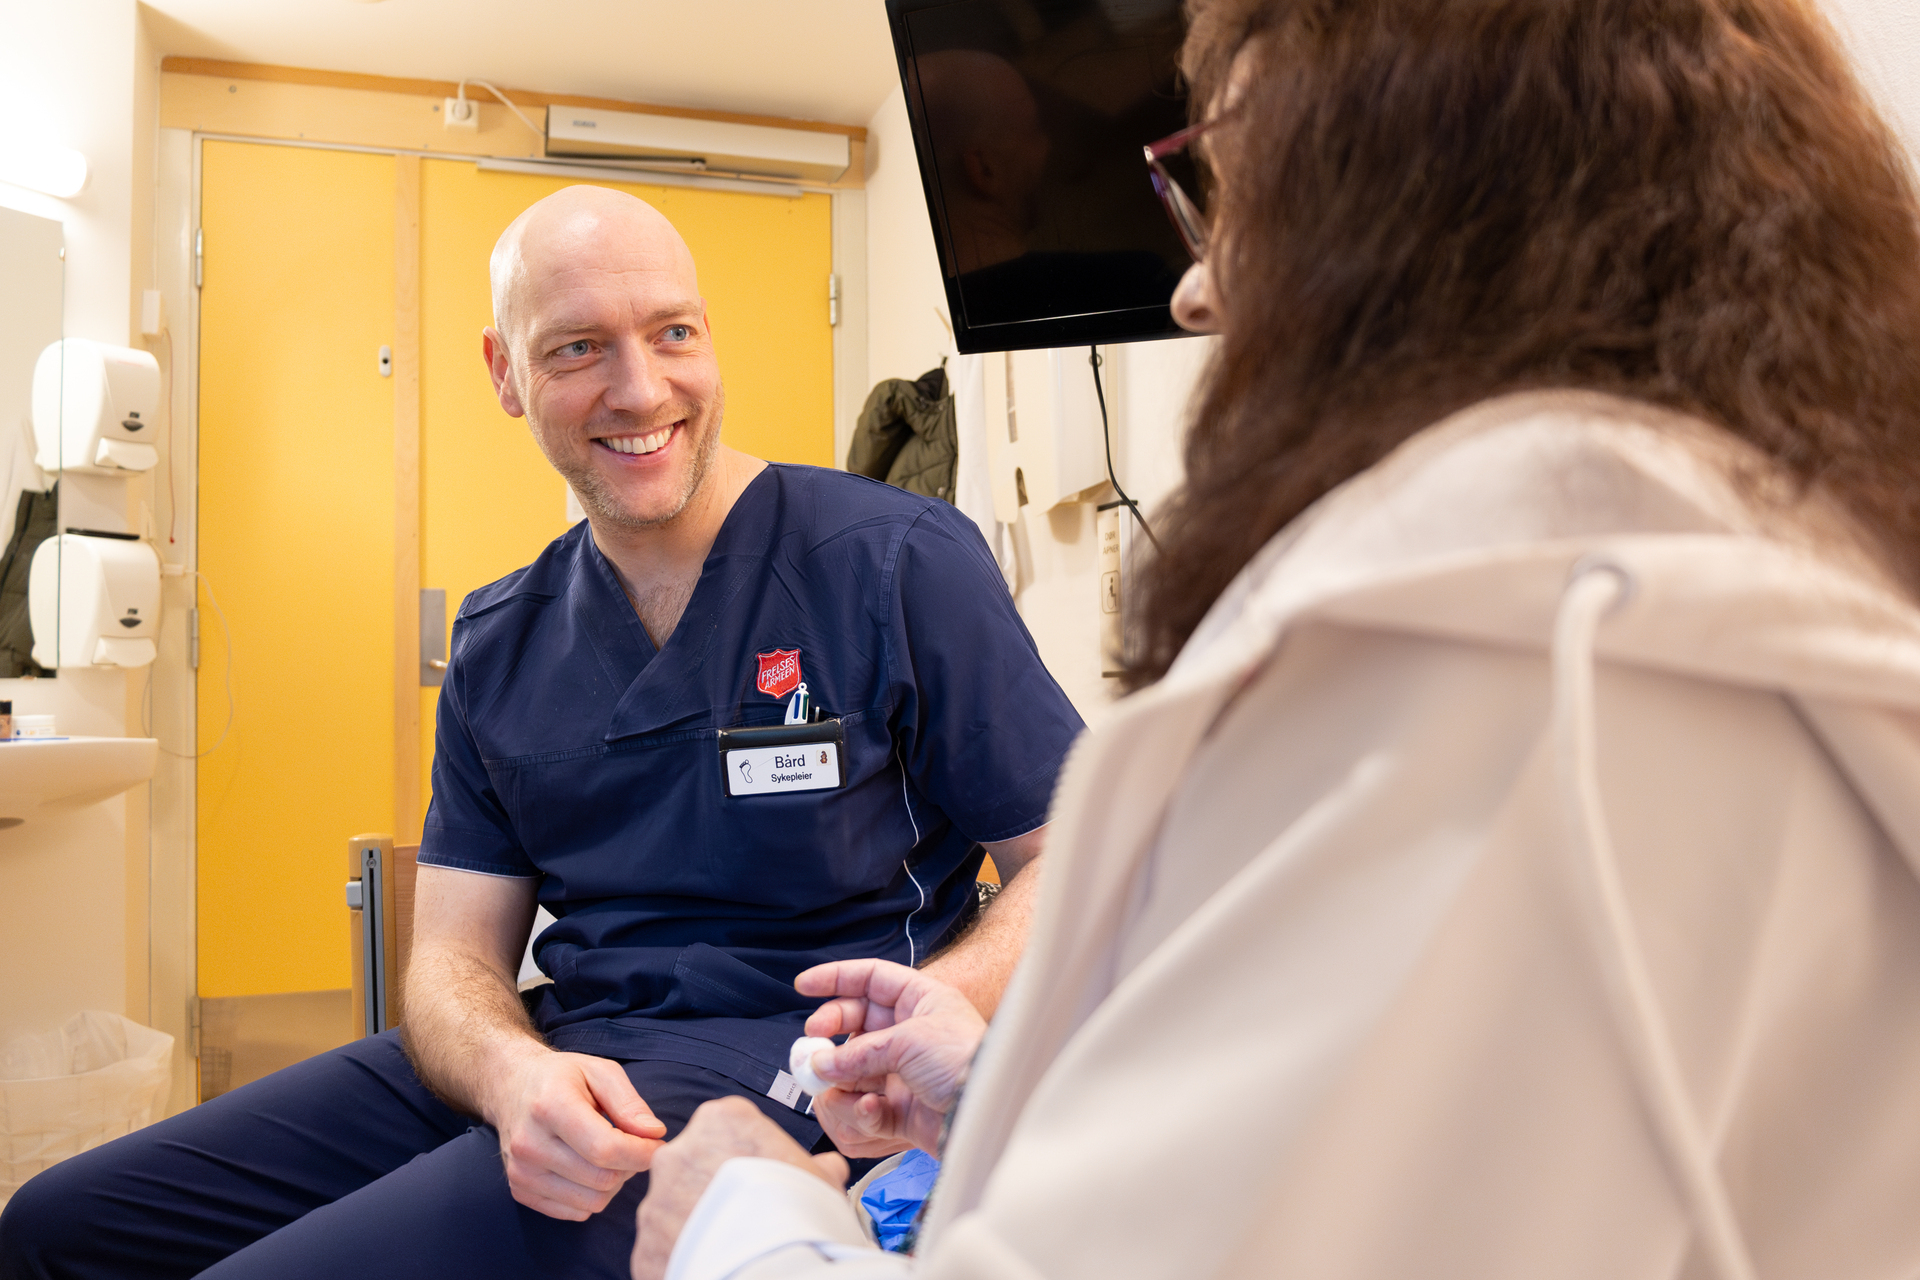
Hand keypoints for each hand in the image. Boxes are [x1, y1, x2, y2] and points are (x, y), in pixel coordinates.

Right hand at [489, 1048, 668, 1219]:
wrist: (511, 1086)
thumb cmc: (562, 1077)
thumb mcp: (601, 1072)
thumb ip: (630, 1103)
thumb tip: (654, 1134)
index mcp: (551, 1106)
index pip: (605, 1149)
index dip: (641, 1153)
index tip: (657, 1144)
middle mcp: (530, 1143)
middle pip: (602, 1179)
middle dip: (630, 1166)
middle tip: (633, 1145)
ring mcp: (521, 1171)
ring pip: (592, 1202)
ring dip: (613, 1183)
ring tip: (609, 1155)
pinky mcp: (520, 1190)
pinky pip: (575, 1212)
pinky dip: (592, 1196)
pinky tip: (589, 1168)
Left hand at [631, 1096, 848, 1279]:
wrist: (770, 1269)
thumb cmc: (799, 1216)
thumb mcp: (821, 1179)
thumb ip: (817, 1167)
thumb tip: (829, 1167)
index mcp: (722, 1120)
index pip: (727, 1126)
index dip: (747, 1154)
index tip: (761, 1177)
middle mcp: (679, 1153)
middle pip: (693, 1164)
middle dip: (713, 1187)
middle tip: (745, 1214)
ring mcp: (655, 1201)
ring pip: (673, 1208)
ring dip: (696, 1223)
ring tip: (730, 1246)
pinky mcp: (644, 1246)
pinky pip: (663, 1248)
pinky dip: (682, 1256)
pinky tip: (713, 1265)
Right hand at [795, 959, 986, 1156]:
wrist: (984, 1111)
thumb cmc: (963, 1061)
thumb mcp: (909, 1041)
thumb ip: (859, 1051)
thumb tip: (823, 1064)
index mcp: (919, 1000)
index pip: (870, 978)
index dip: (836, 979)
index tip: (803, 986)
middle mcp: (909, 1032)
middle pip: (855, 1022)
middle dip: (830, 1032)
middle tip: (812, 1044)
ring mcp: (902, 1070)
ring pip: (853, 1068)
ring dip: (840, 1078)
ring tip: (834, 1084)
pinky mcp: (900, 1108)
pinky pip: (865, 1107)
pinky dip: (860, 1110)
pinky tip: (869, 1109)